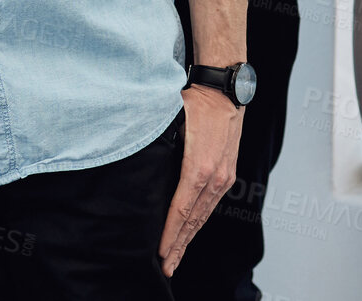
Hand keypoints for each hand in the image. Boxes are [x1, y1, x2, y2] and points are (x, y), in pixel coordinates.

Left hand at [159, 86, 244, 276]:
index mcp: (197, 167)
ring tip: (176, 257)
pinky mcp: (227, 174)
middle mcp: (214, 177)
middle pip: (193, 221)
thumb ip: (156, 142)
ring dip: (189, 239)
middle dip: (179, 246)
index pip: (180, 209)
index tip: (160, 253)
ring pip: (203, 216)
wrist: (225, 92)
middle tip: (166, 268)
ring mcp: (223, 178)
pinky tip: (190, 232)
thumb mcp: (171, 120)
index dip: (170, 234)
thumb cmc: (195, 103)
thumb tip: (133, 153)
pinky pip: (211, 205)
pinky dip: (199, 222)